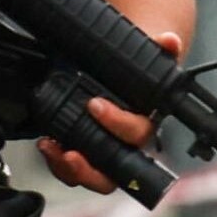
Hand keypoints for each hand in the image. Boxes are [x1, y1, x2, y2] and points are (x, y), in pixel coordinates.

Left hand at [38, 24, 185, 193]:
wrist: (125, 76)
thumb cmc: (137, 73)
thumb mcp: (147, 58)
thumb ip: (161, 50)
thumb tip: (170, 41)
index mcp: (145, 124)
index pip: (137, 133)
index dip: (118, 123)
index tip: (95, 105)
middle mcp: (127, 145)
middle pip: (116, 171)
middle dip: (92, 169)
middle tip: (72, 153)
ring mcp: (105, 151)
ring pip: (94, 176)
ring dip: (70, 168)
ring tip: (50, 148)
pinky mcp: (86, 151)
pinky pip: (75, 169)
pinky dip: (58, 162)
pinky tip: (47, 144)